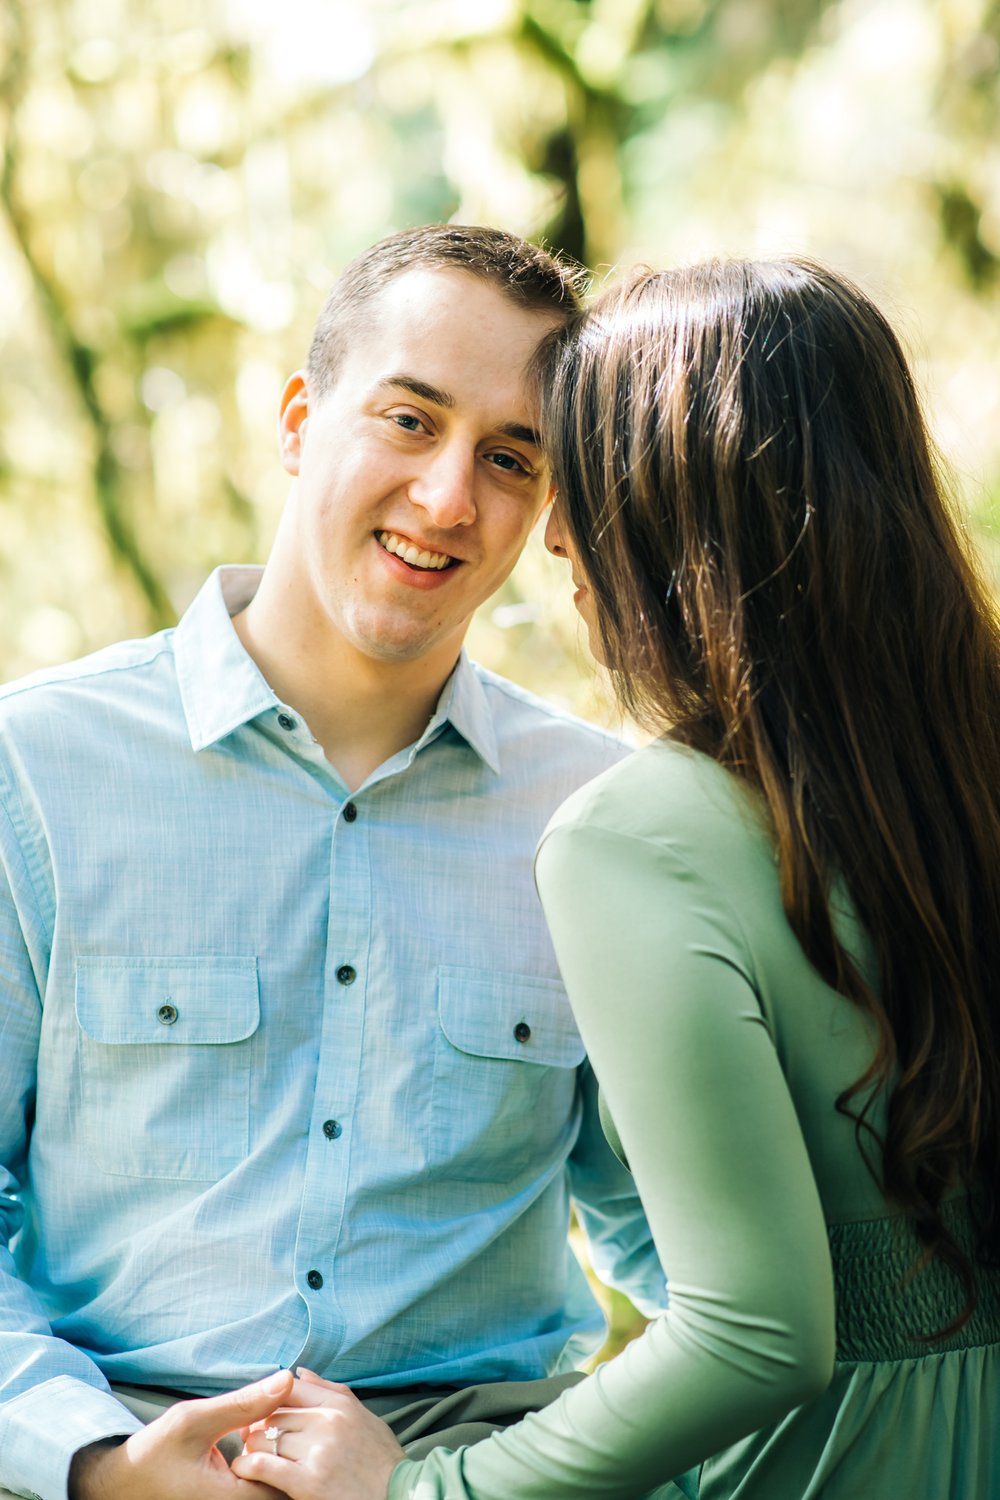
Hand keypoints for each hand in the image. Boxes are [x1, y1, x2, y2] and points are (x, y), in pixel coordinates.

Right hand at [69, 1370, 294, 1499]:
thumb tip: (287, 1379)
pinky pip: (261, 1485)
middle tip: (293, 1415)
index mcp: (233, 1499)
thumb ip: (243, 1403)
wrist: (121, 1484)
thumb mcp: (194, 1420)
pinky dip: (267, 1459)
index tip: (294, 1413)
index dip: (296, 1441)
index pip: (290, 1476)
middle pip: (287, 1483)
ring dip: (280, 1454)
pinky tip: (260, 1433)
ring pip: (276, 1484)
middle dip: (293, 1448)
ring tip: (276, 1422)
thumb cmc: (153, 1453)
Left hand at [232, 1368, 405, 1499]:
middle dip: (259, 1427)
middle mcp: (327, 1422)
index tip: (264, 1414)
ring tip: (252, 1456)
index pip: (291, 1388)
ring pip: (265, 1439)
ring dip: (253, 1447)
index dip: (271, 1400)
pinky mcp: (308, 1482)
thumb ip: (331, 1392)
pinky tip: (245, 1469)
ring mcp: (317, 1452)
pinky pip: (264, 1466)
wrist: (398, 1497)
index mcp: (340, 1405)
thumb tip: (300, 1372)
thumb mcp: (364, 1416)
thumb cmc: (381, 1460)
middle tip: (252, 1438)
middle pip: (274, 1415)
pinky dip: (248, 1466)